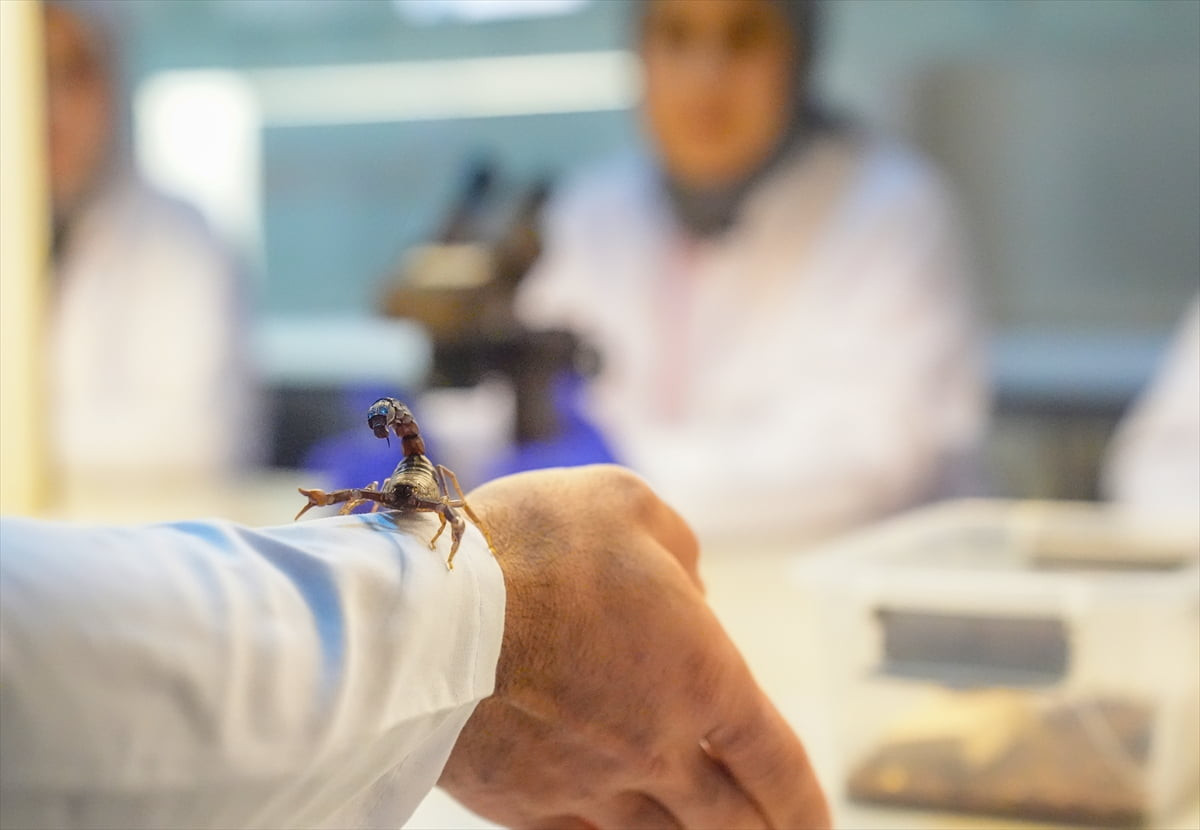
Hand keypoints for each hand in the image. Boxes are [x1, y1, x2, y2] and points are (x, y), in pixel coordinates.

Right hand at [439, 465, 829, 829]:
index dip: (805, 803)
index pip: (775, 762)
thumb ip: (679, 553)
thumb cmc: (532, 546)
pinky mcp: (521, 802)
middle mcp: (653, 746)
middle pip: (725, 820)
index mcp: (700, 676)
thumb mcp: (629, 505)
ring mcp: (585, 784)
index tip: (814, 826)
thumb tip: (690, 596)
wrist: (421, 611)